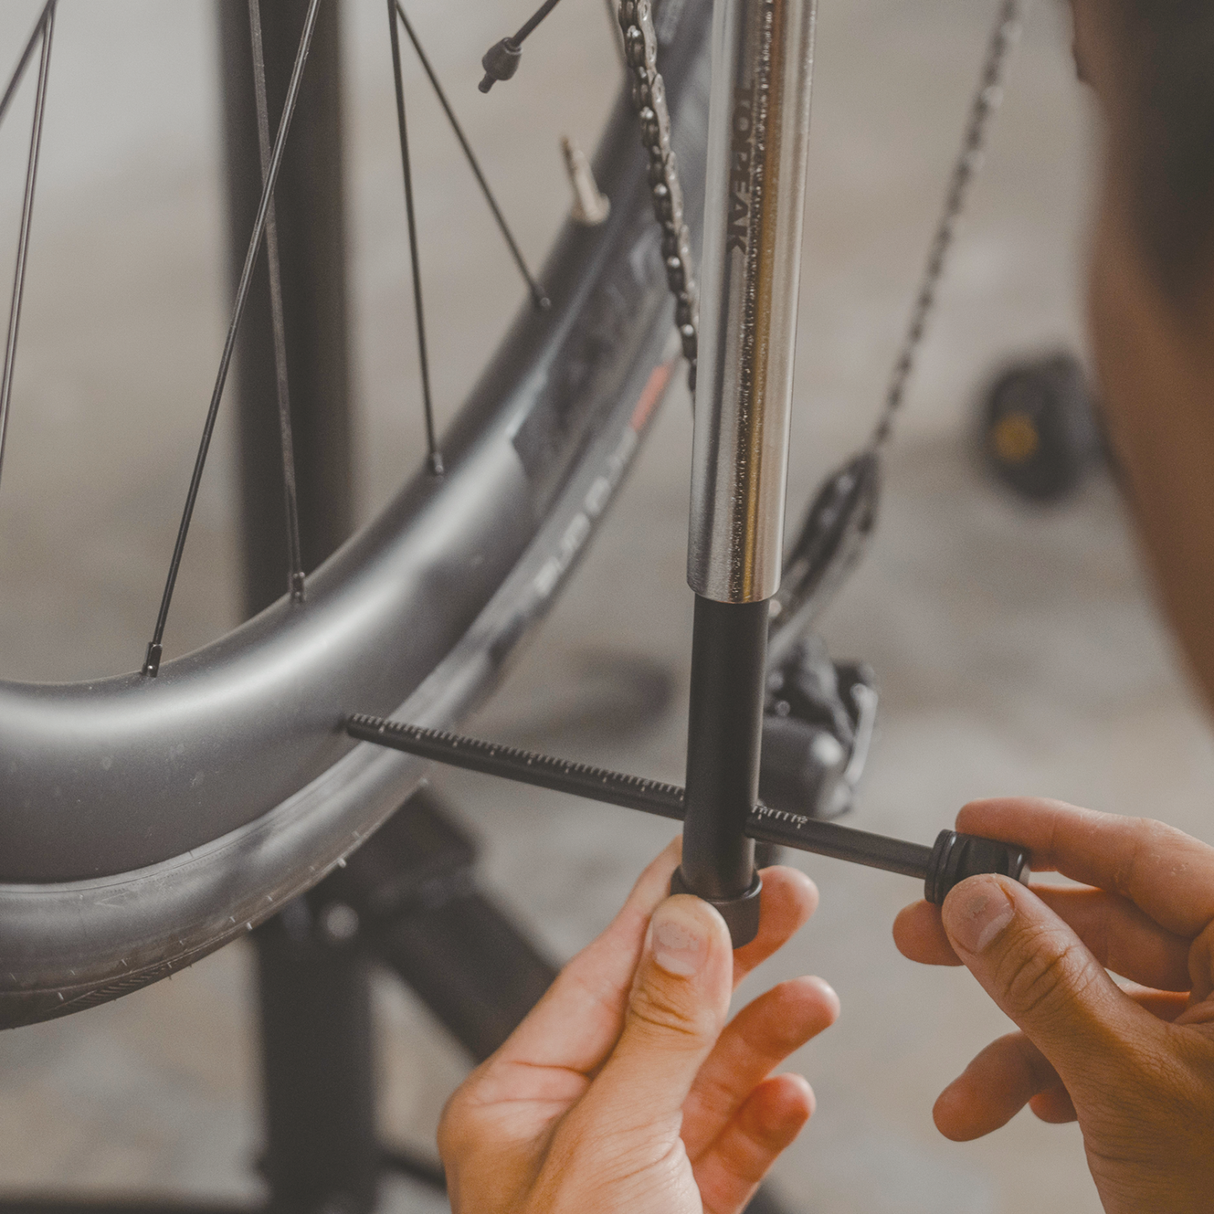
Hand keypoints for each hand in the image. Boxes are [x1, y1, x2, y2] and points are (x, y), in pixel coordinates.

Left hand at [439, 839, 837, 1213]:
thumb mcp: (615, 1151)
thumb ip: (656, 1034)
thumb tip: (683, 927)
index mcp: (521, 1101)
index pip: (601, 973)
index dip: (660, 908)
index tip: (703, 857)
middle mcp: (569, 1131)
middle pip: (663, 1016)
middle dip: (731, 961)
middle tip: (788, 904)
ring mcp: (624, 1177)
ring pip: (702, 1079)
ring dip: (761, 1035)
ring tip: (813, 995)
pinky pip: (722, 1149)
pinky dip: (763, 1117)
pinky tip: (790, 1091)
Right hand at [894, 798, 1213, 1213]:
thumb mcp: (1127, 1084)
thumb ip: (1044, 978)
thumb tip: (975, 896)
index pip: (1142, 853)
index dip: (1046, 830)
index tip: (968, 824)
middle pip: (1108, 927)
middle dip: (1006, 945)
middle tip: (922, 931)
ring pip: (1101, 1000)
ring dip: (1019, 1041)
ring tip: (963, 1089)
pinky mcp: (1204, 1086)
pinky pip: (1116, 1053)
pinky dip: (1056, 1081)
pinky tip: (1018, 1114)